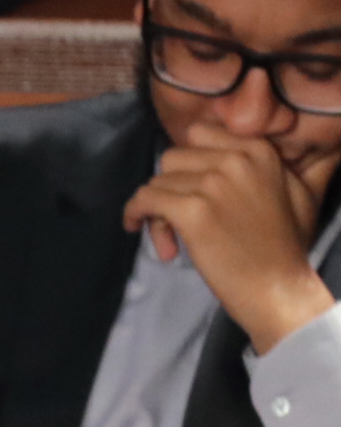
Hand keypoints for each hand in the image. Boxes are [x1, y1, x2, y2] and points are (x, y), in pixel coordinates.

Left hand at [125, 118, 338, 352]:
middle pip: (173, 157)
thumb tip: (229, 133)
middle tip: (185, 217)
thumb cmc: (284, 247)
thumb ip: (262, 161)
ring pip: (158, 181)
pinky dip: (135, 212)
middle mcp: (236, 161)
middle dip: (173, 186)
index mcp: (259, 151)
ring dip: (159, 208)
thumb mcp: (292, 192)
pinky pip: (144, 199)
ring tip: (177, 237)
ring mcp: (213, 185)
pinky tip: (135, 226)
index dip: (191, 163)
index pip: (198, 135)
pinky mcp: (192, 211)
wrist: (280, 292)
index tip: (194, 187)